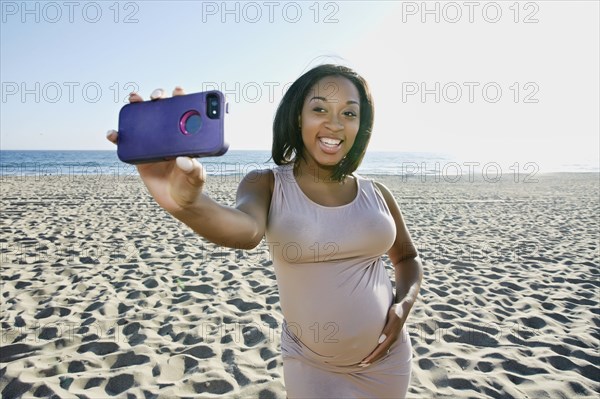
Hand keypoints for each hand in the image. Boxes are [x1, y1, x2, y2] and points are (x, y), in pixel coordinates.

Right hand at [106, 87, 206, 212]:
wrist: (178, 202)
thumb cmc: (191, 186)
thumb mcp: (197, 179)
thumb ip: (194, 170)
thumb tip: (184, 160)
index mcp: (185, 136)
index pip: (185, 112)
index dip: (181, 98)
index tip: (179, 92)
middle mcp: (168, 135)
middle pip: (161, 109)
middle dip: (158, 96)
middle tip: (156, 96)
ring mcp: (152, 143)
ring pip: (142, 120)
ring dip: (136, 105)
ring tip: (134, 99)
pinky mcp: (139, 155)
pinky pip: (126, 142)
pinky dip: (117, 136)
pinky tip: (112, 133)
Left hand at [359, 300, 410, 366]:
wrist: (404, 307)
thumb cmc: (397, 311)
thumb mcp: (393, 317)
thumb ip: (388, 328)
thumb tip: (380, 340)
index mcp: (392, 337)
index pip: (381, 350)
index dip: (373, 357)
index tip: (364, 362)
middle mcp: (392, 339)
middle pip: (381, 353)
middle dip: (372, 359)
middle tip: (362, 365)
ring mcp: (392, 338)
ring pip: (383, 351)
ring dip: (375, 357)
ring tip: (366, 361)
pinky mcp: (391, 335)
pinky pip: (384, 346)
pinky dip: (378, 351)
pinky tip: (373, 352)